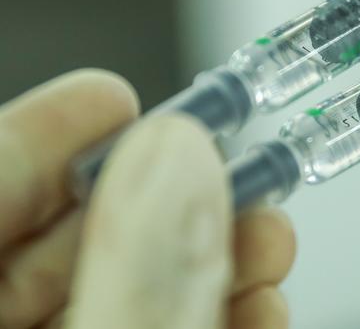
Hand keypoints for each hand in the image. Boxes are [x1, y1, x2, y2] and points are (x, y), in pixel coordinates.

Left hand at [0, 70, 294, 328]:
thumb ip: (138, 275)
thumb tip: (177, 154)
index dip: (44, 134)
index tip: (112, 98)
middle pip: (65, 241)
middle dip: (163, 195)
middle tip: (221, 166)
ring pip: (126, 289)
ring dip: (210, 256)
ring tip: (268, 238)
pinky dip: (215, 312)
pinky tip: (260, 303)